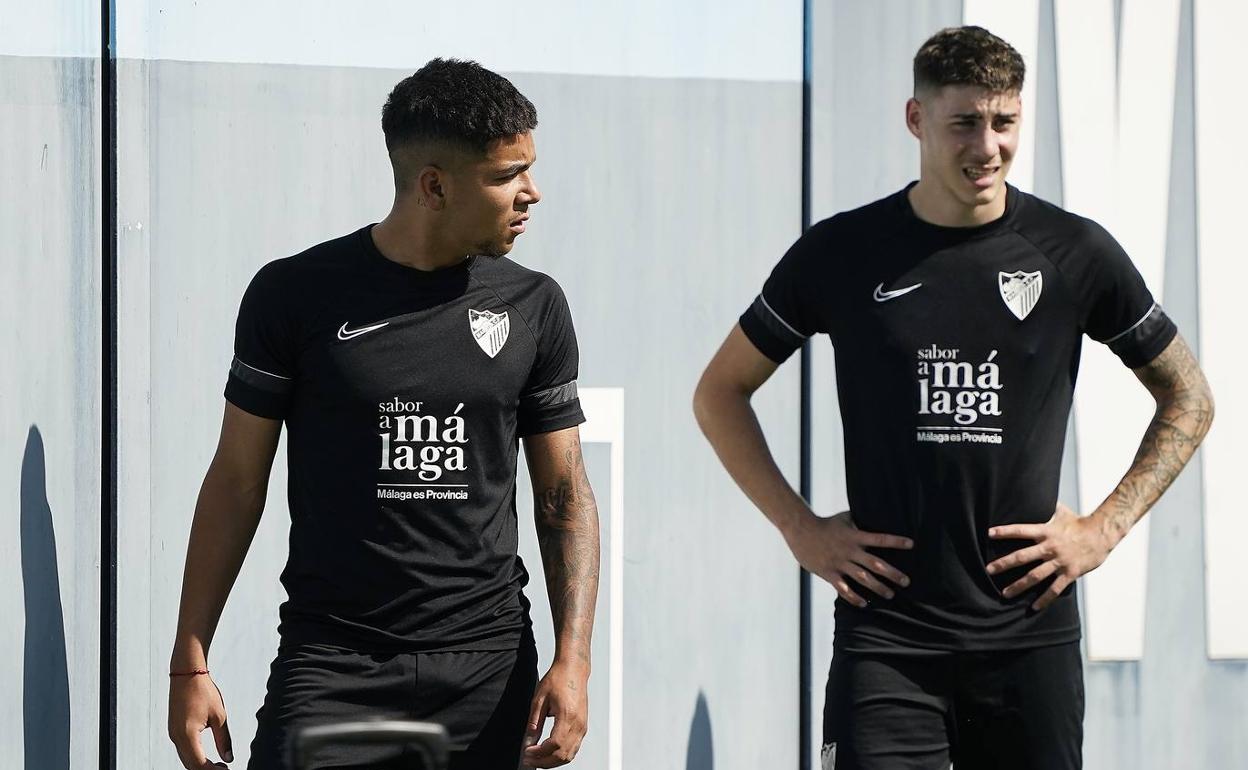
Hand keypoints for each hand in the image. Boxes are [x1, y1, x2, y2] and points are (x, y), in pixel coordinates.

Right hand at [168, 673, 231, 767]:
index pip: (199, 764)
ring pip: (185, 759)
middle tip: (224, 769)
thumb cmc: (202, 691)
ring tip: (218, 765)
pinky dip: (194, 757)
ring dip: (200, 765)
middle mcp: (176, 737)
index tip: (226, 769)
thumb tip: (229, 757)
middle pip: (190, 764)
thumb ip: (224, 739)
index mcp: (187, 735)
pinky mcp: (173, 729)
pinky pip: (183, 750)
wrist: (186, 673)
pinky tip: (207, 756)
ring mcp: (173, 733)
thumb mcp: (219, 716)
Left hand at [522, 659, 588, 767]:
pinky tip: (549, 753)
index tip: (527, 753)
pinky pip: (573, 748)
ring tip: (537, 758)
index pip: (555, 744)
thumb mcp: (540, 699)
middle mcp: (578, 724)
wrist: (573, 670)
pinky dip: (561, 755)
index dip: (540, 753)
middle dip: (544, 762)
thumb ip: (534, 722)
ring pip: (569, 755)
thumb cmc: (558, 679)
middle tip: (529, 760)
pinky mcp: (583, 727)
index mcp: (567, 715)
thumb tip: (529, 740)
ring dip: (553, 761)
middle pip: (563, 755)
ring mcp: (582, 726)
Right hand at [783, 511, 912, 607]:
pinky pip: (843, 588)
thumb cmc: (824, 523)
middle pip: (875, 563)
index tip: (911, 544)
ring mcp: (839, 563)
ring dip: (878, 587)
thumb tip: (874, 515)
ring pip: (862, 578)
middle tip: (907, 582)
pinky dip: (854, 597)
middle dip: (892, 573)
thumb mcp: (844, 518)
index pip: (880, 539)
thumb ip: (859, 521)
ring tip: (890, 595)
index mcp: (855, 536)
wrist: (801, 530)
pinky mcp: (828, 573)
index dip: (896, 541)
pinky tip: (863, 603)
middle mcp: (849, 550)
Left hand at [986, 501, 1114, 609]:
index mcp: (1046, 531)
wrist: (1102, 534)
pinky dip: (1044, 599)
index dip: (1005, 531)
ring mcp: (1059, 561)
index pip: (1021, 530)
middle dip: (1004, 564)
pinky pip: (1054, 589)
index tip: (989, 534)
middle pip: (1023, 557)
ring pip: (1035, 576)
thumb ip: (1046, 506)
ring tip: (1004, 593)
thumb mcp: (1061, 511)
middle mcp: (1050, 547)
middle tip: (988, 570)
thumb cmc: (1079, 522)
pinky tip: (1034, 607)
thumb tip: (1036, 489)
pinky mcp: (1070, 573)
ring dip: (1019, 586)